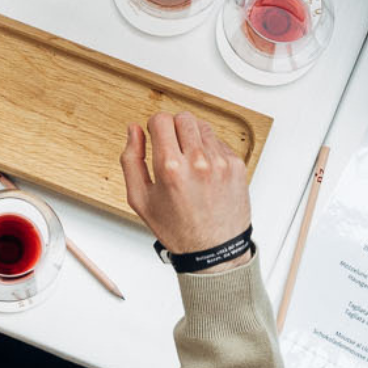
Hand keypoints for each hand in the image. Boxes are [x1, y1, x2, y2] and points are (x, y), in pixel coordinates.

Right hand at [120, 112, 251, 258]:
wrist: (214, 250)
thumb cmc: (178, 229)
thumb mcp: (141, 200)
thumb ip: (131, 160)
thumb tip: (134, 130)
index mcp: (171, 168)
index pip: (161, 119)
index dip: (154, 127)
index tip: (156, 138)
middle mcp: (198, 161)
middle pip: (182, 117)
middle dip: (173, 129)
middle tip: (172, 149)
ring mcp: (220, 162)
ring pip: (201, 126)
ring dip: (192, 137)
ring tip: (189, 161)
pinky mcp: (236, 165)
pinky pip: (219, 141)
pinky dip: (210, 149)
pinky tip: (204, 170)